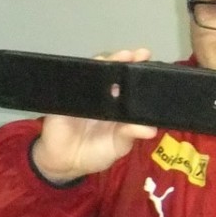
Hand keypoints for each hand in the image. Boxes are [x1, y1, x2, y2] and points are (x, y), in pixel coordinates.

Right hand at [31, 48, 159, 183]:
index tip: (148, 59)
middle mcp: (102, 96)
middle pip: (112, 72)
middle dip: (124, 60)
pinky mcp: (66, 97)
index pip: (130, 84)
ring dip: (104, 62)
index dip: (138, 71)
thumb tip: (150, 129)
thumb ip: (130, 134)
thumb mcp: (118, 146)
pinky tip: (90, 68)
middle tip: (137, 54)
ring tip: (118, 57)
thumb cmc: (94, 153)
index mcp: (118, 106)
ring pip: (93, 73)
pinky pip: (72, 83)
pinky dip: (80, 74)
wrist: (64, 162)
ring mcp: (83, 94)